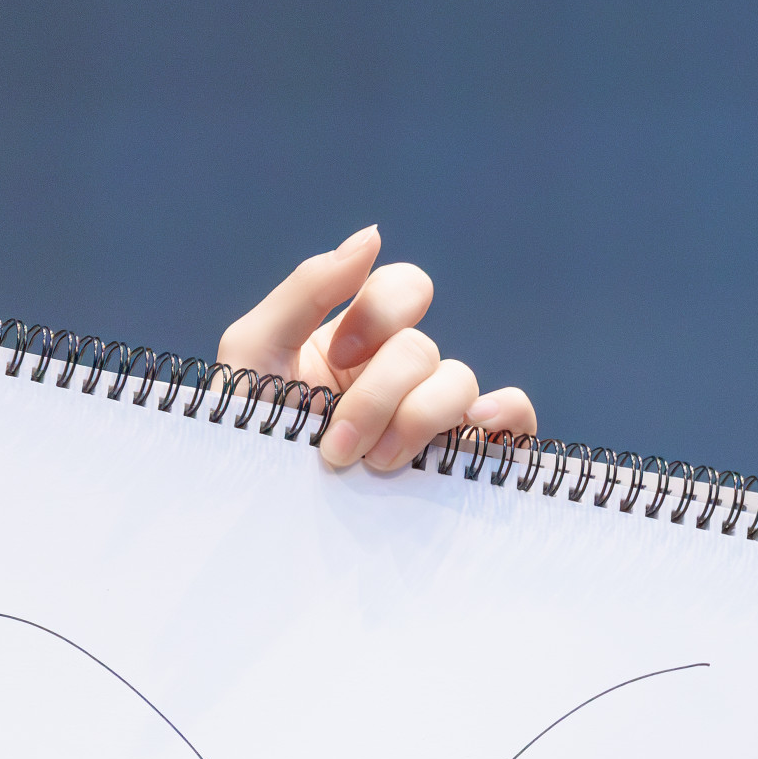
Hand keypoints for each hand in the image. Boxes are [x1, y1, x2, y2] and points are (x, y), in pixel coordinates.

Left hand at [216, 225, 537, 472]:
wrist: (259, 522)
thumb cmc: (244, 437)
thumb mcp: (254, 350)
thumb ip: (309, 287)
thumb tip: (373, 236)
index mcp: (357, 343)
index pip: (403, 291)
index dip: (379, 314)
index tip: (340, 357)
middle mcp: (402, 377)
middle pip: (422, 350)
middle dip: (378, 397)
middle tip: (337, 447)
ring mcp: (437, 419)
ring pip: (460, 383)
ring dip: (417, 421)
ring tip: (378, 467)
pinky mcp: (469, 459)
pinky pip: (514, 420)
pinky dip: (504, 416)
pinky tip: (469, 433)